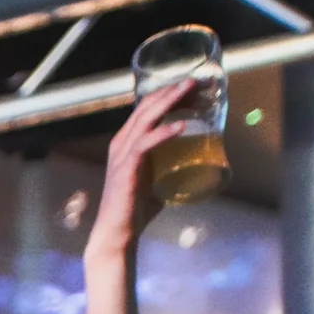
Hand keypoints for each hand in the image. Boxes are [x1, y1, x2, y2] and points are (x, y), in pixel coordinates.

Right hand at [85, 80, 189, 255]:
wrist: (118, 234)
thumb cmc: (135, 211)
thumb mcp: (155, 183)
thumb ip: (168, 172)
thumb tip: (194, 169)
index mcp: (126, 143)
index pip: (146, 110)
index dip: (168, 94)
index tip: (192, 87)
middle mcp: (121, 144)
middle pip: (146, 107)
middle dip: (171, 90)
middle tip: (195, 79)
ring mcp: (121, 156)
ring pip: (144, 119)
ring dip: (168, 101)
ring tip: (189, 90)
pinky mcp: (126, 170)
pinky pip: (144, 144)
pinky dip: (164, 132)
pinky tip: (181, 125)